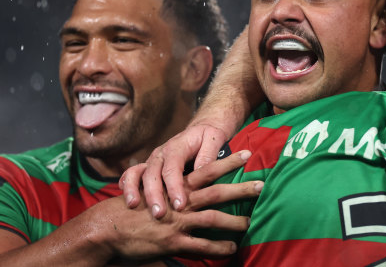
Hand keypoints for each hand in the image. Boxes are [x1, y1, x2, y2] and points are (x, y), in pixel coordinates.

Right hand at [113, 150, 261, 258]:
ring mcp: (178, 222)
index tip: (247, 153)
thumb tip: (193, 183)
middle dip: (241, 188)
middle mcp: (180, 202)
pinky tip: (232, 249)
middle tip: (262, 184)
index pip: (207, 169)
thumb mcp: (152, 191)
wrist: (107, 228)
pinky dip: (219, 248)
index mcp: (177, 186)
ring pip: (214, 219)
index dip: (227, 161)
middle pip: (217, 192)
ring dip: (236, 221)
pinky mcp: (173, 242)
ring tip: (252, 222)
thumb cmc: (130, 209)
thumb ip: (173, 188)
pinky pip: (202, 246)